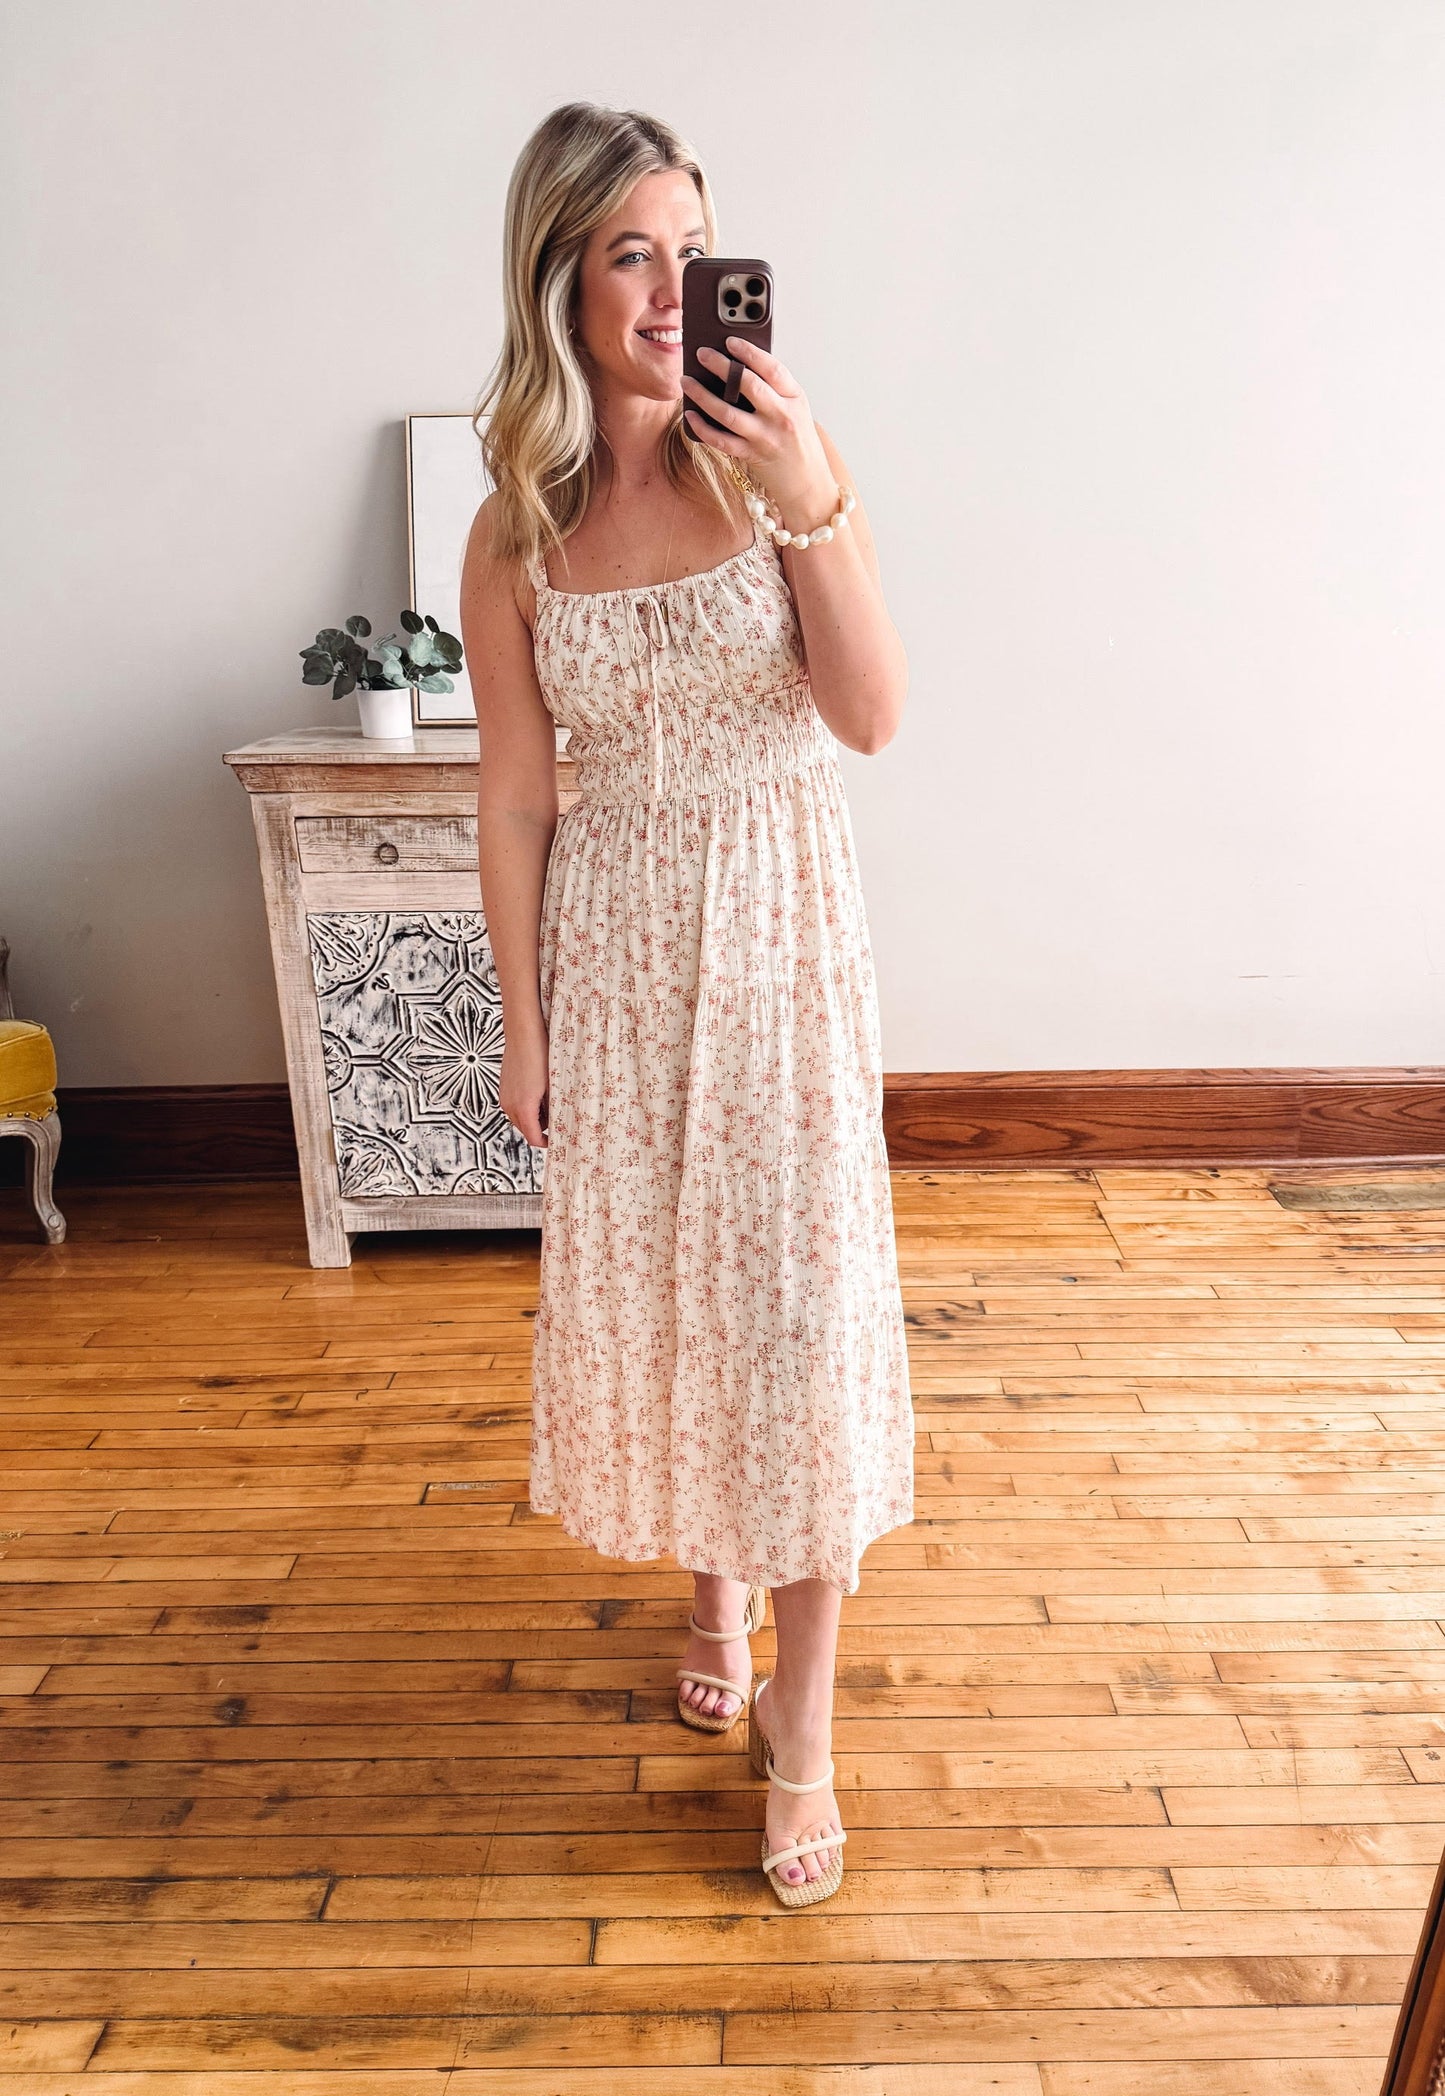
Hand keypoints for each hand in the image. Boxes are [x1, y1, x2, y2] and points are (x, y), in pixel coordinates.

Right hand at [499, 1028, 548, 1148]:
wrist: (523, 1034)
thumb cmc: (541, 1056)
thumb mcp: (553, 1086)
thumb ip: (553, 1108)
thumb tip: (557, 1122)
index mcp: (524, 1107)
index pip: (534, 1138)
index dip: (547, 1143)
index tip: (559, 1140)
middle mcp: (510, 1105)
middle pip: (526, 1131)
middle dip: (541, 1131)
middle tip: (559, 1122)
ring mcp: (504, 1097)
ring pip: (520, 1119)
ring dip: (534, 1119)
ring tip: (550, 1105)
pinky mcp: (503, 1089)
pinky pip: (515, 1107)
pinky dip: (526, 1108)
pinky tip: (539, 1095)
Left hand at [681, 336, 836, 525]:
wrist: (809, 483)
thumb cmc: (799, 441)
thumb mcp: (795, 409)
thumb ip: (774, 389)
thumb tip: (735, 366)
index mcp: (795, 398)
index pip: (772, 368)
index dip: (749, 352)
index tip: (730, 340)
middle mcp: (781, 416)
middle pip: (748, 385)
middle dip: (721, 366)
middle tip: (701, 353)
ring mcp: (765, 438)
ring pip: (728, 413)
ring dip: (702, 395)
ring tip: (686, 381)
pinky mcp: (751, 456)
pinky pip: (721, 440)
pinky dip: (702, 427)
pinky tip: (689, 415)